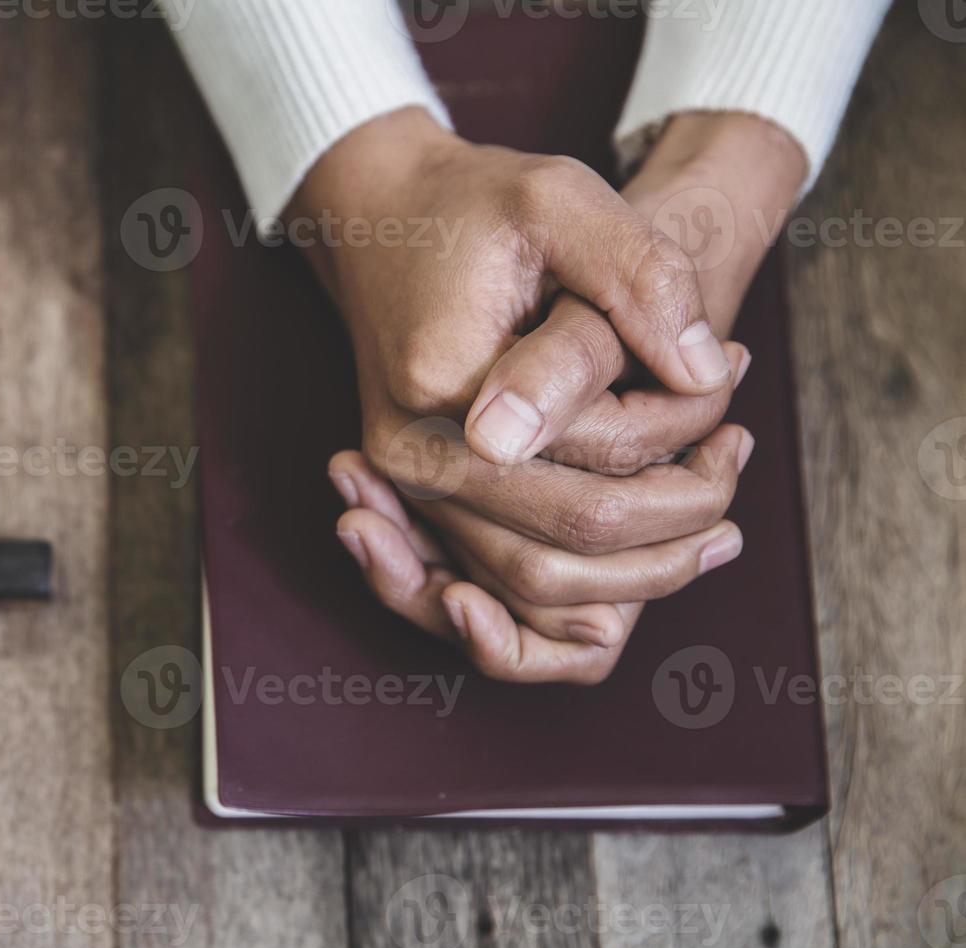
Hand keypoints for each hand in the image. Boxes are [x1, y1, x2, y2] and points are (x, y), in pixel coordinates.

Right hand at [316, 111, 806, 681]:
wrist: (379, 218)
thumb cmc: (471, 204)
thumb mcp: (562, 199)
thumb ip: (640, 278)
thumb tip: (707, 371)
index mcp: (446, 384)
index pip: (597, 453)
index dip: (686, 423)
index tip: (732, 365)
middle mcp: (413, 454)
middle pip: (567, 539)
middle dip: (673, 520)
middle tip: (737, 462)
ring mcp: (407, 483)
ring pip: (535, 579)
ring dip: (635, 570)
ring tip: (716, 521)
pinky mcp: (419, 492)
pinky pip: (505, 572)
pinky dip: (582, 574)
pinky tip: (650, 543)